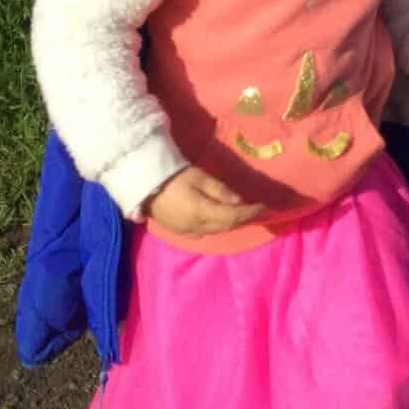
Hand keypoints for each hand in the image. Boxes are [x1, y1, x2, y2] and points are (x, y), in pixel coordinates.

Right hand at [145, 166, 263, 236]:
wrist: (144, 185)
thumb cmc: (173, 176)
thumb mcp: (198, 177)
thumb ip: (219, 190)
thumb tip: (239, 201)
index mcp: (202, 212)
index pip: (233, 216)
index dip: (249, 212)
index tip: (263, 206)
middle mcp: (196, 227)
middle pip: (226, 226)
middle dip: (242, 219)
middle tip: (255, 210)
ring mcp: (187, 232)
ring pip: (216, 231)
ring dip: (230, 223)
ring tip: (241, 213)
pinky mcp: (180, 231)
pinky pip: (204, 232)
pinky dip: (217, 226)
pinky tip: (220, 218)